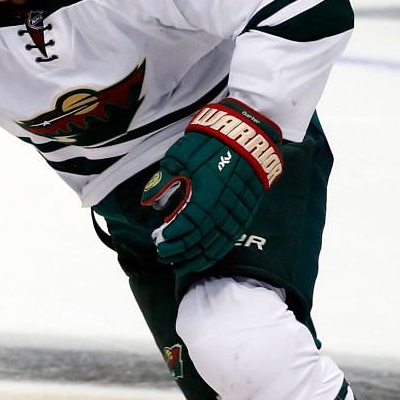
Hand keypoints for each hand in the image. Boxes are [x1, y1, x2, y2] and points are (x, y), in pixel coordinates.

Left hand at [142, 99, 284, 276]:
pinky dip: (215, 252)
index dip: (170, 238)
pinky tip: (204, 257)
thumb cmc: (211, 143)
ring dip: (196, 258)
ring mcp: (237, 212)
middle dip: (179, 252)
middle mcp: (222, 209)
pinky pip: (229, 240)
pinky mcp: (246, 213)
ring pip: (215, 246)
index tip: (157, 240)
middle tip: (163, 255)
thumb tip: (151, 203)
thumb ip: (164, 182)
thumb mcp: (179, 158)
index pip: (185, 227)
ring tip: (180, 265)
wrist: (248, 134)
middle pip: (199, 242)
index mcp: (205, 196)